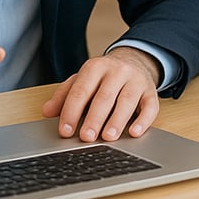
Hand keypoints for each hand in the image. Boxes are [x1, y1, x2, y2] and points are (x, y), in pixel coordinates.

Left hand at [42, 47, 161, 141]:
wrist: (135, 61)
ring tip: (108, 137)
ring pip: (127, 100)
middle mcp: (117, 71)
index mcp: (95, 67)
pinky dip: (143, 120)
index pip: (81, 90)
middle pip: (104, 96)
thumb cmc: (104, 77)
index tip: (66, 131)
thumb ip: (64, 95)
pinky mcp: (151, 91)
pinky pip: (150, 106)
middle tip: (86, 137)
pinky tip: (134, 132)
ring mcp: (136, 80)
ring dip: (117, 120)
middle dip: (94, 118)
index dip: (72, 111)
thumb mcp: (82, 80)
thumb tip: (47, 112)